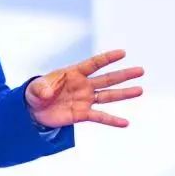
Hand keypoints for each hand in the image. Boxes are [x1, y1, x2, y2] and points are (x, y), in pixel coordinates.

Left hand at [25, 49, 143, 128]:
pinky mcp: (83, 114)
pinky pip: (100, 117)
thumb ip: (41, 88)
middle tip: (140, 70)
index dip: (107, 58)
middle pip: (106, 79)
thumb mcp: (35, 88)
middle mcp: (83, 85)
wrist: (34, 110)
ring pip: (108, 96)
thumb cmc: (36, 93)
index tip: (122, 53)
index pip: (93, 64)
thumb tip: (46, 92)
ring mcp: (85, 99)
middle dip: (123, 74)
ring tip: (139, 90)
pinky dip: (112, 120)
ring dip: (124, 94)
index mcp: (72, 73)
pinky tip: (125, 123)